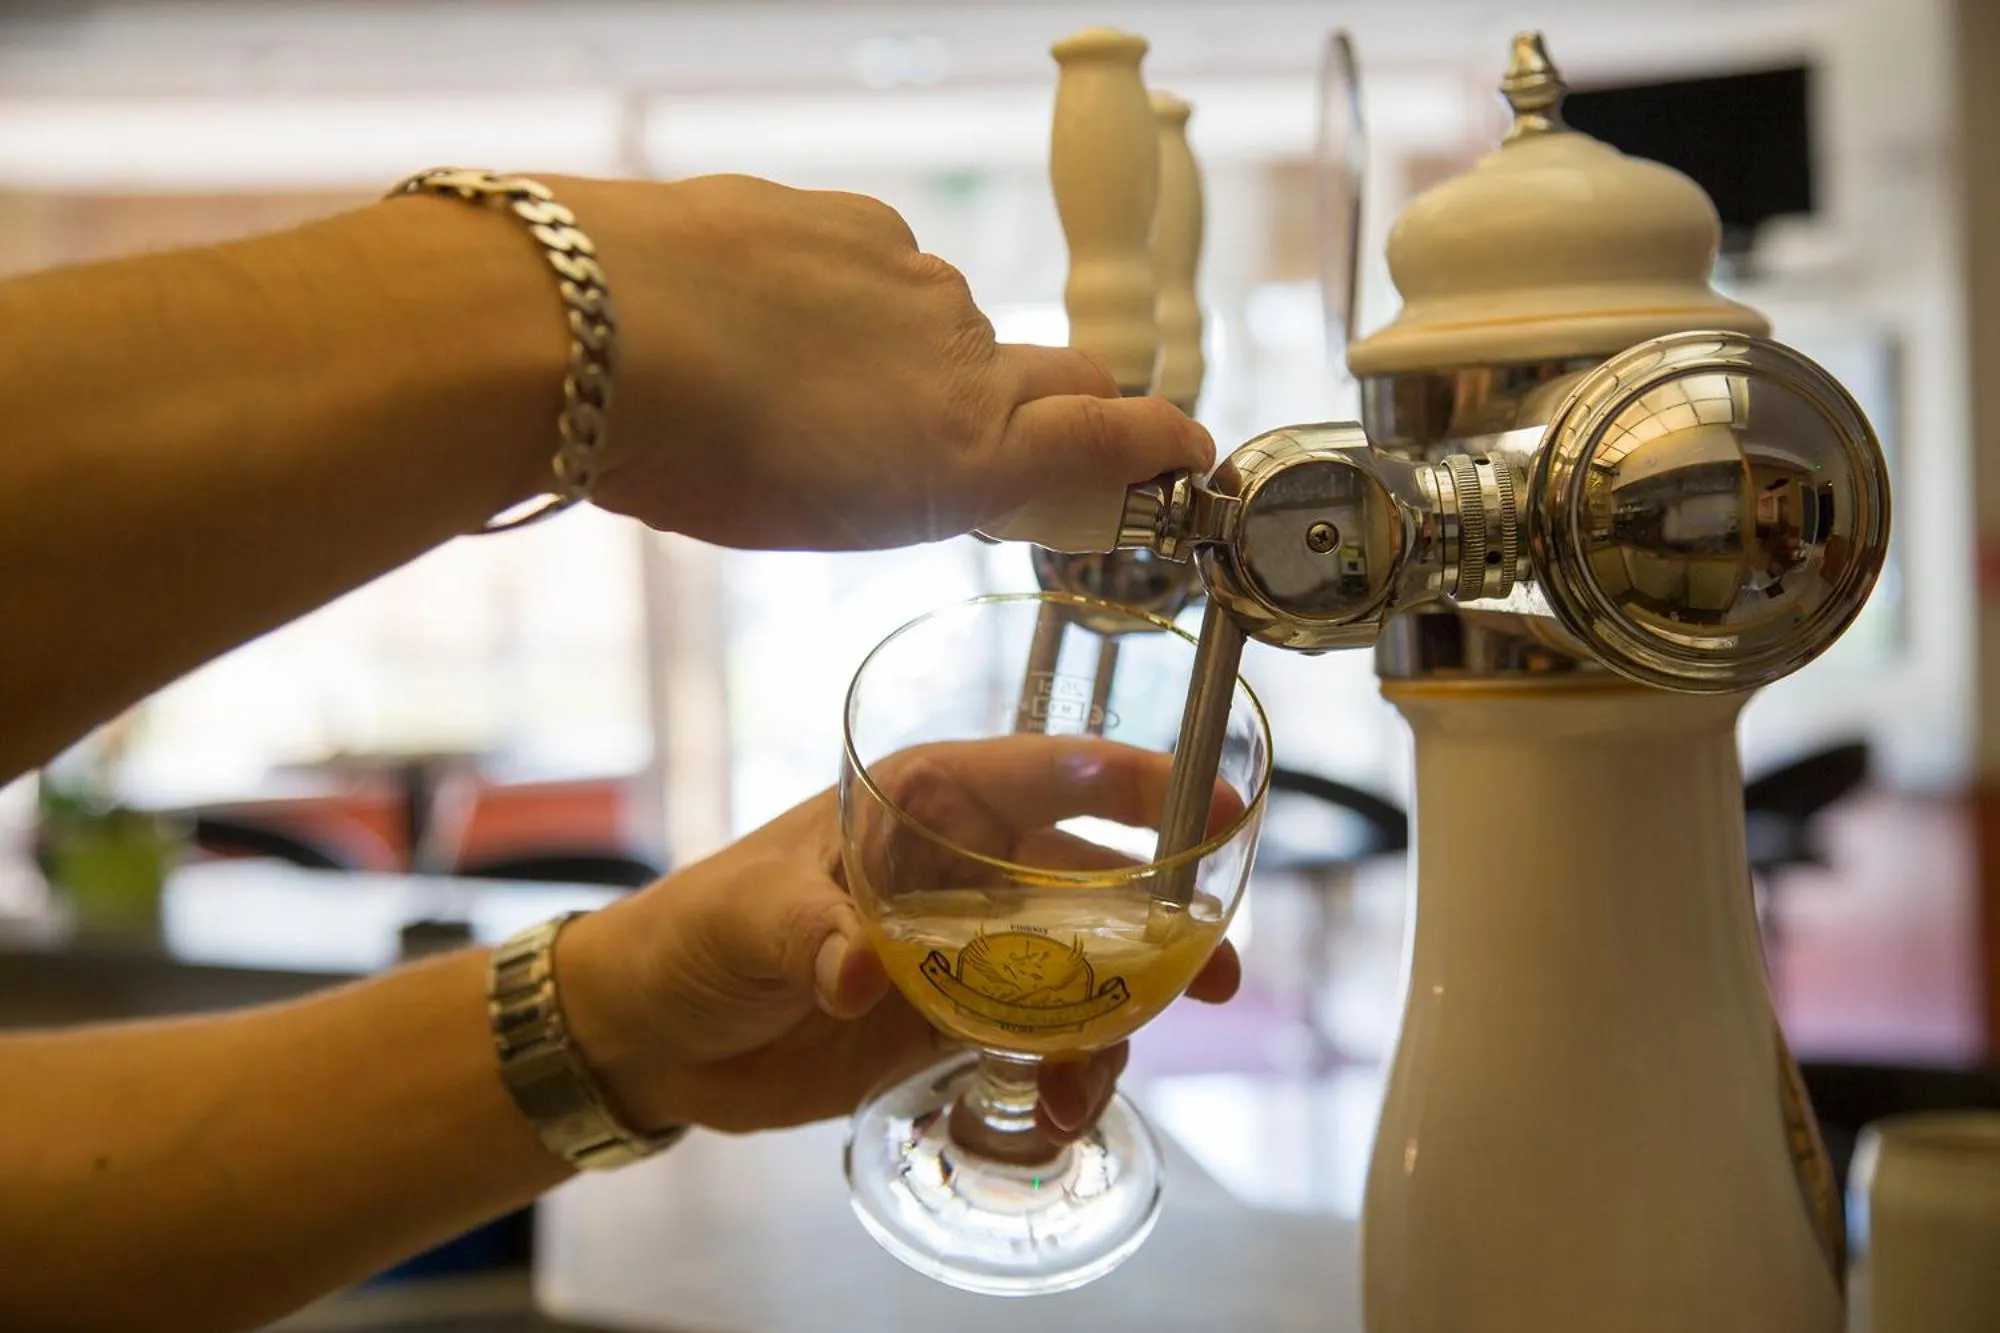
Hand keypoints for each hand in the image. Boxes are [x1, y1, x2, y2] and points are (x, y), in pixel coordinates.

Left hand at [549, 174, 1213, 549]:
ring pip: (950, 320)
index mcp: (968, 452)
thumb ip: (908, 486)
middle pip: (1056, 370)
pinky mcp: (857, 222)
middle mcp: (968, 356)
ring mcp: (917, 279)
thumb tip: (927, 459)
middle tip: (954, 441)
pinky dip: (848, 294)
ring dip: (910, 352)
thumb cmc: (690, 454)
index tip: (1185, 452)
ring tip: (805, 382)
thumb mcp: (820, 520)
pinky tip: (775, 313)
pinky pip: (880, 264)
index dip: (1160, 444)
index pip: (1115, 432)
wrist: (594, 326)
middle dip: (1036, 406)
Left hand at [555, 736, 1244, 1138]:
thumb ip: (812, 930)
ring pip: (1085, 973)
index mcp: (929, 805)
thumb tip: (861, 970)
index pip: (1056, 773)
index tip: (1217, 810)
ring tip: (1090, 1080)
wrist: (656, 1034)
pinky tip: (1057, 1104)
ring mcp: (968, 950)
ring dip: (1115, 1023)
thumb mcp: (748, 912)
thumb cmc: (694, 931)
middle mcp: (967, 870)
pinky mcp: (955, 1022)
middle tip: (1216, 976)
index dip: (1143, 783)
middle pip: (1100, 883)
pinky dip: (1067, 1071)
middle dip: (1168, 927)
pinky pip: (1043, 1039)